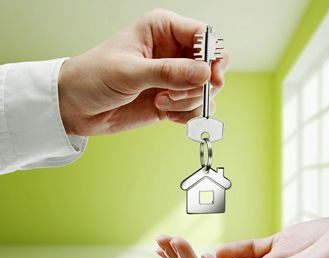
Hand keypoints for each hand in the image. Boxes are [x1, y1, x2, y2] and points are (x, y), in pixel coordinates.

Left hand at [58, 9, 228, 135]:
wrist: (76, 107)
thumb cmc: (92, 76)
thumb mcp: (129, 72)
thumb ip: (168, 72)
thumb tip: (204, 73)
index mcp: (163, 30)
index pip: (204, 35)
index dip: (212, 55)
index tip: (208, 76)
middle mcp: (174, 52)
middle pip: (212, 64)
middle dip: (201, 83)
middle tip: (177, 93)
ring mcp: (175, 78)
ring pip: (206, 89)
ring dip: (189, 101)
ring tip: (161, 102)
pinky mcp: (173, 100)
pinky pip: (197, 108)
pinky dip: (187, 115)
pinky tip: (166, 114)